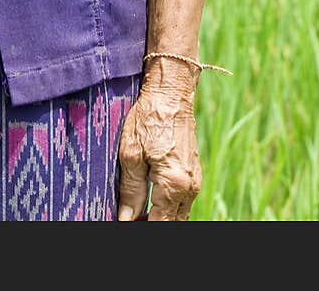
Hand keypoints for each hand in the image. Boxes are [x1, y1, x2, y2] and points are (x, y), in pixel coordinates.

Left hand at [117, 67, 201, 220]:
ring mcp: (194, 180)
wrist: (170, 91)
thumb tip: (126, 219)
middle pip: (172, 222)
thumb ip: (130, 191)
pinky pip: (183, 199)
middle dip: (151, 223)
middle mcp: (190, 187)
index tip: (124, 222)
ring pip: (179, 213)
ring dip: (161, 216)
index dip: (139, 226)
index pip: (159, 224)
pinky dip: (168, 205)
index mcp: (174, 185)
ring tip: (137, 210)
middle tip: (129, 217)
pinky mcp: (193, 171)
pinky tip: (151, 198)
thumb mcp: (131, 154)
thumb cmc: (149, 118)